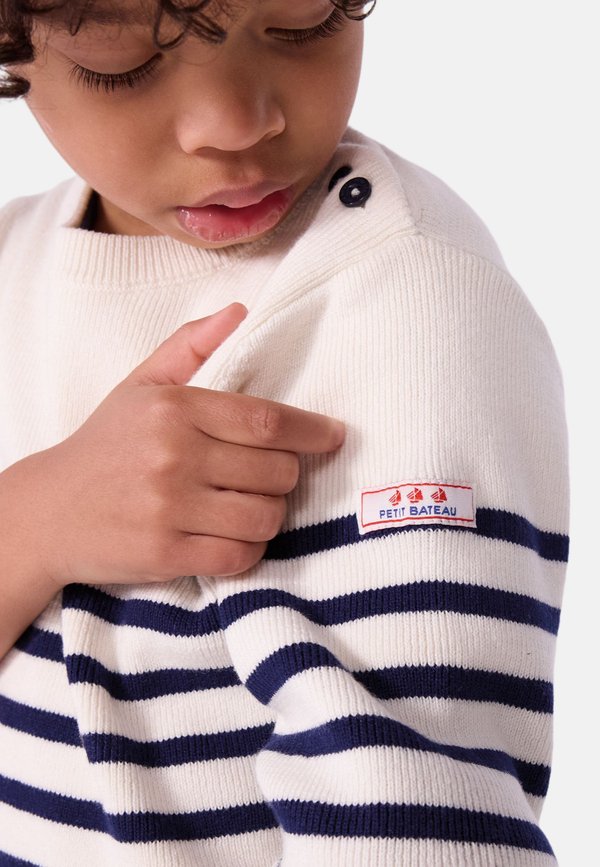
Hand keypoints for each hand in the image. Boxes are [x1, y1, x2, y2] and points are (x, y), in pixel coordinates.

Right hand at [28, 303, 344, 586]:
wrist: (48, 511)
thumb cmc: (104, 444)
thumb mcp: (140, 384)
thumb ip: (190, 345)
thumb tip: (239, 311)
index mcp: (174, 409)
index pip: (266, 420)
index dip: (311, 431)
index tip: (333, 436)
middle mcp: (174, 456)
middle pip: (276, 471)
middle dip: (287, 475)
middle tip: (271, 474)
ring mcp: (169, 509)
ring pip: (264, 516)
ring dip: (271, 513)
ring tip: (251, 504)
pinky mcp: (165, 554)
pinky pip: (239, 556)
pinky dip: (249, 548)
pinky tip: (235, 535)